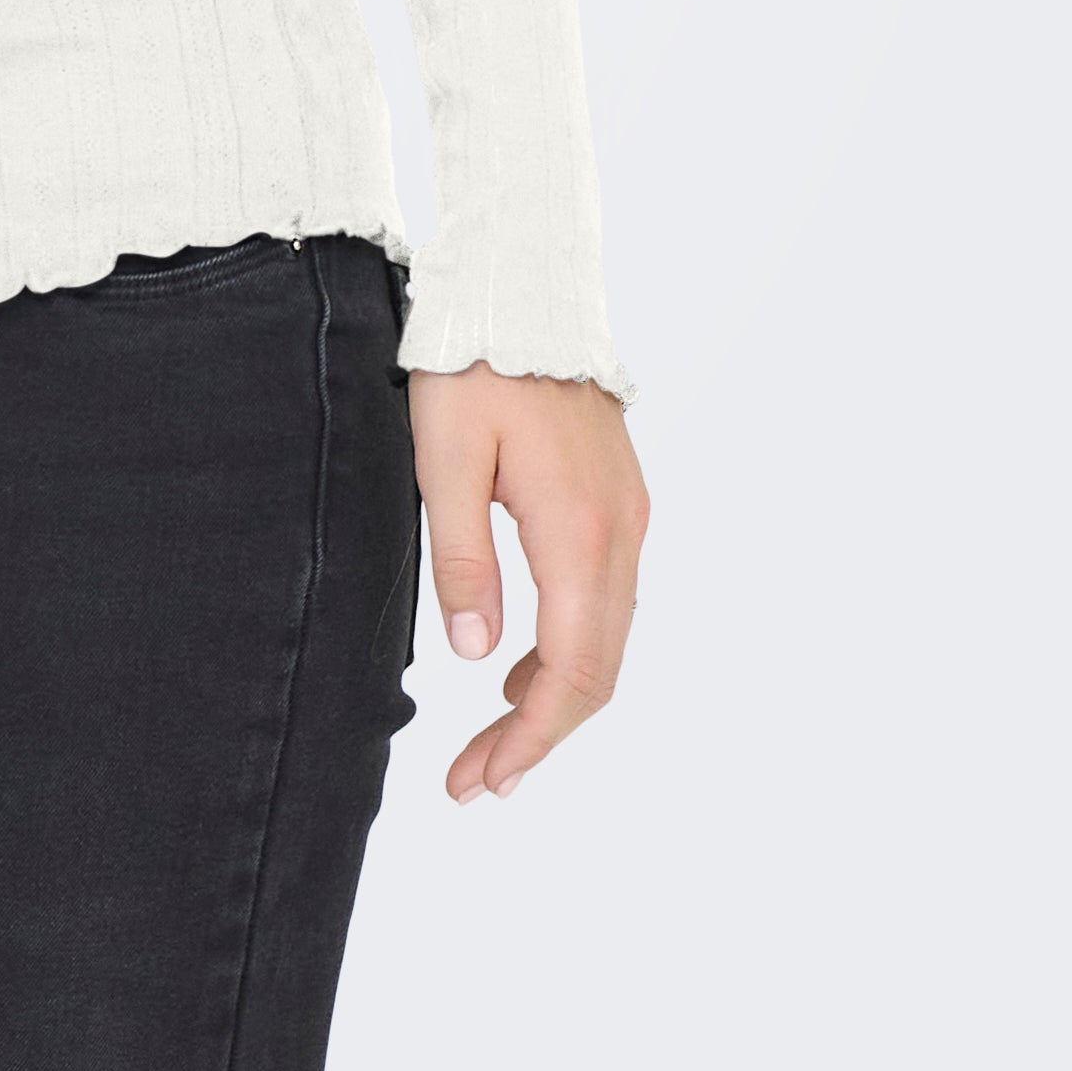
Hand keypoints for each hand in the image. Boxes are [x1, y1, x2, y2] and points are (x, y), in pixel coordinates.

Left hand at [405, 364, 648, 803]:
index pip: (571, 671)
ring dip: (556, 696)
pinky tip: (517, 665)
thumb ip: (463, 559)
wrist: (521, 289)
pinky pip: (604, 600)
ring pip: (607, 640)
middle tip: (476, 781)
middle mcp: (621, 534)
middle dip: (540, 735)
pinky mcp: (618, 502)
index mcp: (580, 533)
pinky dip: (569, 648)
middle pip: (598, 670)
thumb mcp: (443, 460)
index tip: (483, 781)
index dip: (531, 738)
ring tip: (491, 739)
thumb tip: (475, 656)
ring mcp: (628, 517)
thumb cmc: (471, 367)